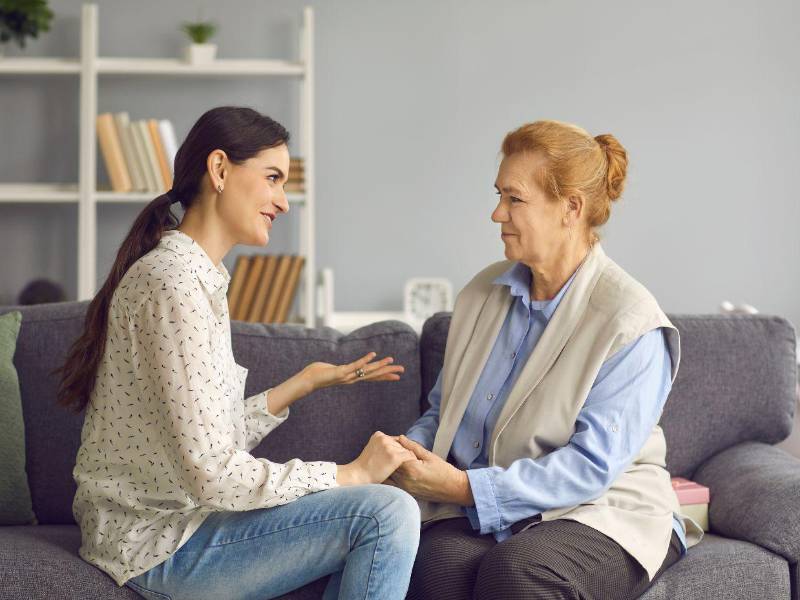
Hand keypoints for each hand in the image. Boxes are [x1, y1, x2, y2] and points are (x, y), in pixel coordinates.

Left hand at [266, 353, 403, 417]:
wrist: (306, 380)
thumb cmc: (316, 374)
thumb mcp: (331, 370)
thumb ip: (338, 369)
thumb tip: (338, 369)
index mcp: (352, 377)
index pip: (371, 376)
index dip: (384, 375)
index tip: (396, 376)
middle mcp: (352, 378)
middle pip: (374, 375)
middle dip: (388, 372)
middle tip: (402, 370)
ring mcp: (347, 376)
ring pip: (367, 370)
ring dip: (380, 366)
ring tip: (391, 361)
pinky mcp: (341, 372)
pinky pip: (355, 365)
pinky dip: (364, 360)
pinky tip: (373, 354)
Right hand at [337, 431, 416, 485]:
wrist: (358, 476)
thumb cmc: (365, 467)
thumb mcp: (372, 449)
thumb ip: (383, 445)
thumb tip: (398, 444)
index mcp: (378, 435)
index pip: (395, 440)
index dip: (397, 450)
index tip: (398, 459)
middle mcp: (384, 438)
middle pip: (401, 445)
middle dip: (402, 454)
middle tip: (406, 463)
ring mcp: (389, 447)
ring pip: (405, 450)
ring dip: (406, 459)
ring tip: (408, 467)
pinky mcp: (394, 456)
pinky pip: (408, 456)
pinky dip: (411, 462)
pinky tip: (410, 469)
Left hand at [389, 435, 473, 505]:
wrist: (454, 489)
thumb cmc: (444, 471)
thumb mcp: (429, 456)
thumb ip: (413, 447)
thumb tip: (400, 438)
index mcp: (411, 468)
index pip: (394, 455)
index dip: (392, 447)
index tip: (394, 442)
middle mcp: (405, 480)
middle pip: (389, 466)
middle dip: (389, 457)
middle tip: (393, 450)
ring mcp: (405, 489)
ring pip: (389, 475)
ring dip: (389, 467)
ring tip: (395, 460)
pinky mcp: (407, 493)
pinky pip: (393, 483)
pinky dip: (392, 476)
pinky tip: (398, 471)